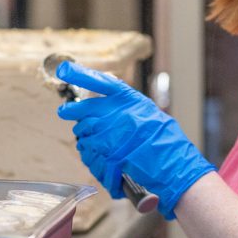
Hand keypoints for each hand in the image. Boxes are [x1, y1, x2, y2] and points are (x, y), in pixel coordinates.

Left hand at [56, 63, 214, 219]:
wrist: (174, 167)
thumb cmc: (164, 141)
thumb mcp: (148, 112)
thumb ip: (124, 107)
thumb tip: (99, 108)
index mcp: (129, 101)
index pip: (99, 82)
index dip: (79, 75)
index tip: (63, 70)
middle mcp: (116, 116)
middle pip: (83, 113)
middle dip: (77, 117)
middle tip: (76, 119)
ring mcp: (109, 138)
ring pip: (83, 137)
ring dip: (88, 142)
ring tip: (103, 148)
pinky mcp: (105, 158)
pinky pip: (88, 157)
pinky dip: (93, 160)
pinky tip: (106, 162)